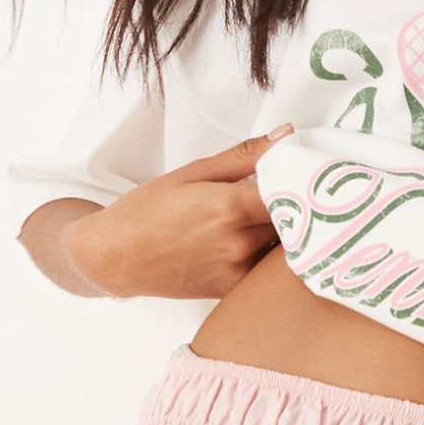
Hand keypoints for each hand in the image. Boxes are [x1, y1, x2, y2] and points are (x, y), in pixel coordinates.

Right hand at [66, 131, 286, 300]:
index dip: (305, 182)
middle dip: (298, 204)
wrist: (115, 257)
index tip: (308, 173)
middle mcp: (237, 243)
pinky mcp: (232, 289)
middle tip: (295, 191)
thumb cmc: (147, 210)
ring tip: (271, 215)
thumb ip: (246, 156)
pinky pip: (265, 269)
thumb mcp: (193, 173)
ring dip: (286, 230)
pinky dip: (268, 253)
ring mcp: (236, 270)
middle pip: (293, 221)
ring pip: (283, 246)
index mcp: (229, 207)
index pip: (293, 193)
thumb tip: (287, 135)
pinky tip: (254, 240)